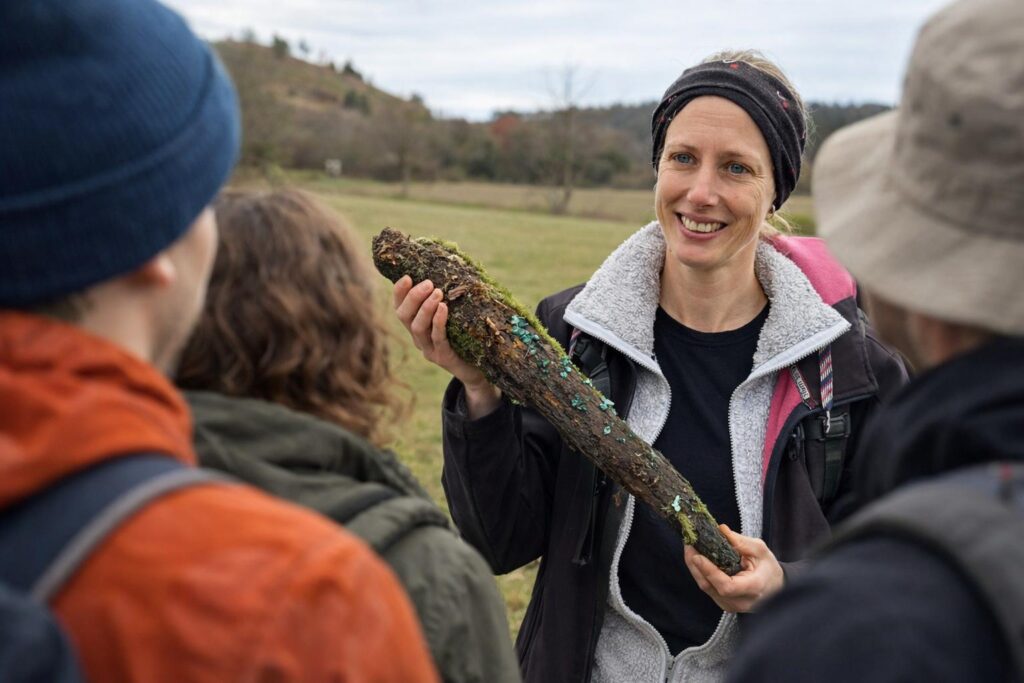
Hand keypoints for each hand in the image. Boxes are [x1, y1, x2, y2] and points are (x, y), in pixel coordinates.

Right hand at [393, 276, 499, 415]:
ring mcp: (429, 350)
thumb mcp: (453, 317)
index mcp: (416, 327)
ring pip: (417, 327)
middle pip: (404, 317)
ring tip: (437, 293)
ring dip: (425, 308)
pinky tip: (444, 308)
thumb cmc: (466, 337)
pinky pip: (438, 338)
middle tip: (428, 283)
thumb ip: (445, 300)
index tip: (407, 277)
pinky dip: (438, 322)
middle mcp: (418, 339)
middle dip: (413, 297)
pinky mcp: (443, 358)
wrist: (478, 370)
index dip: (399, 293)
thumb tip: (451, 270)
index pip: (400, 308)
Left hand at [684, 524, 783, 612]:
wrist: (776, 587)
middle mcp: (740, 601)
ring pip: (706, 588)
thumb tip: (721, 529)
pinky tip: (696, 558)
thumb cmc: (769, 568)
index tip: (698, 556)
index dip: (709, 571)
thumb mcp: (761, 550)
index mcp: (753, 588)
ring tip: (690, 548)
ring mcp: (730, 605)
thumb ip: (742, 542)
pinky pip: (708, 588)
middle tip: (689, 544)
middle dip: (695, 565)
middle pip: (710, 586)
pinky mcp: (723, 603)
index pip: (727, 586)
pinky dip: (700, 572)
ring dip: (694, 567)